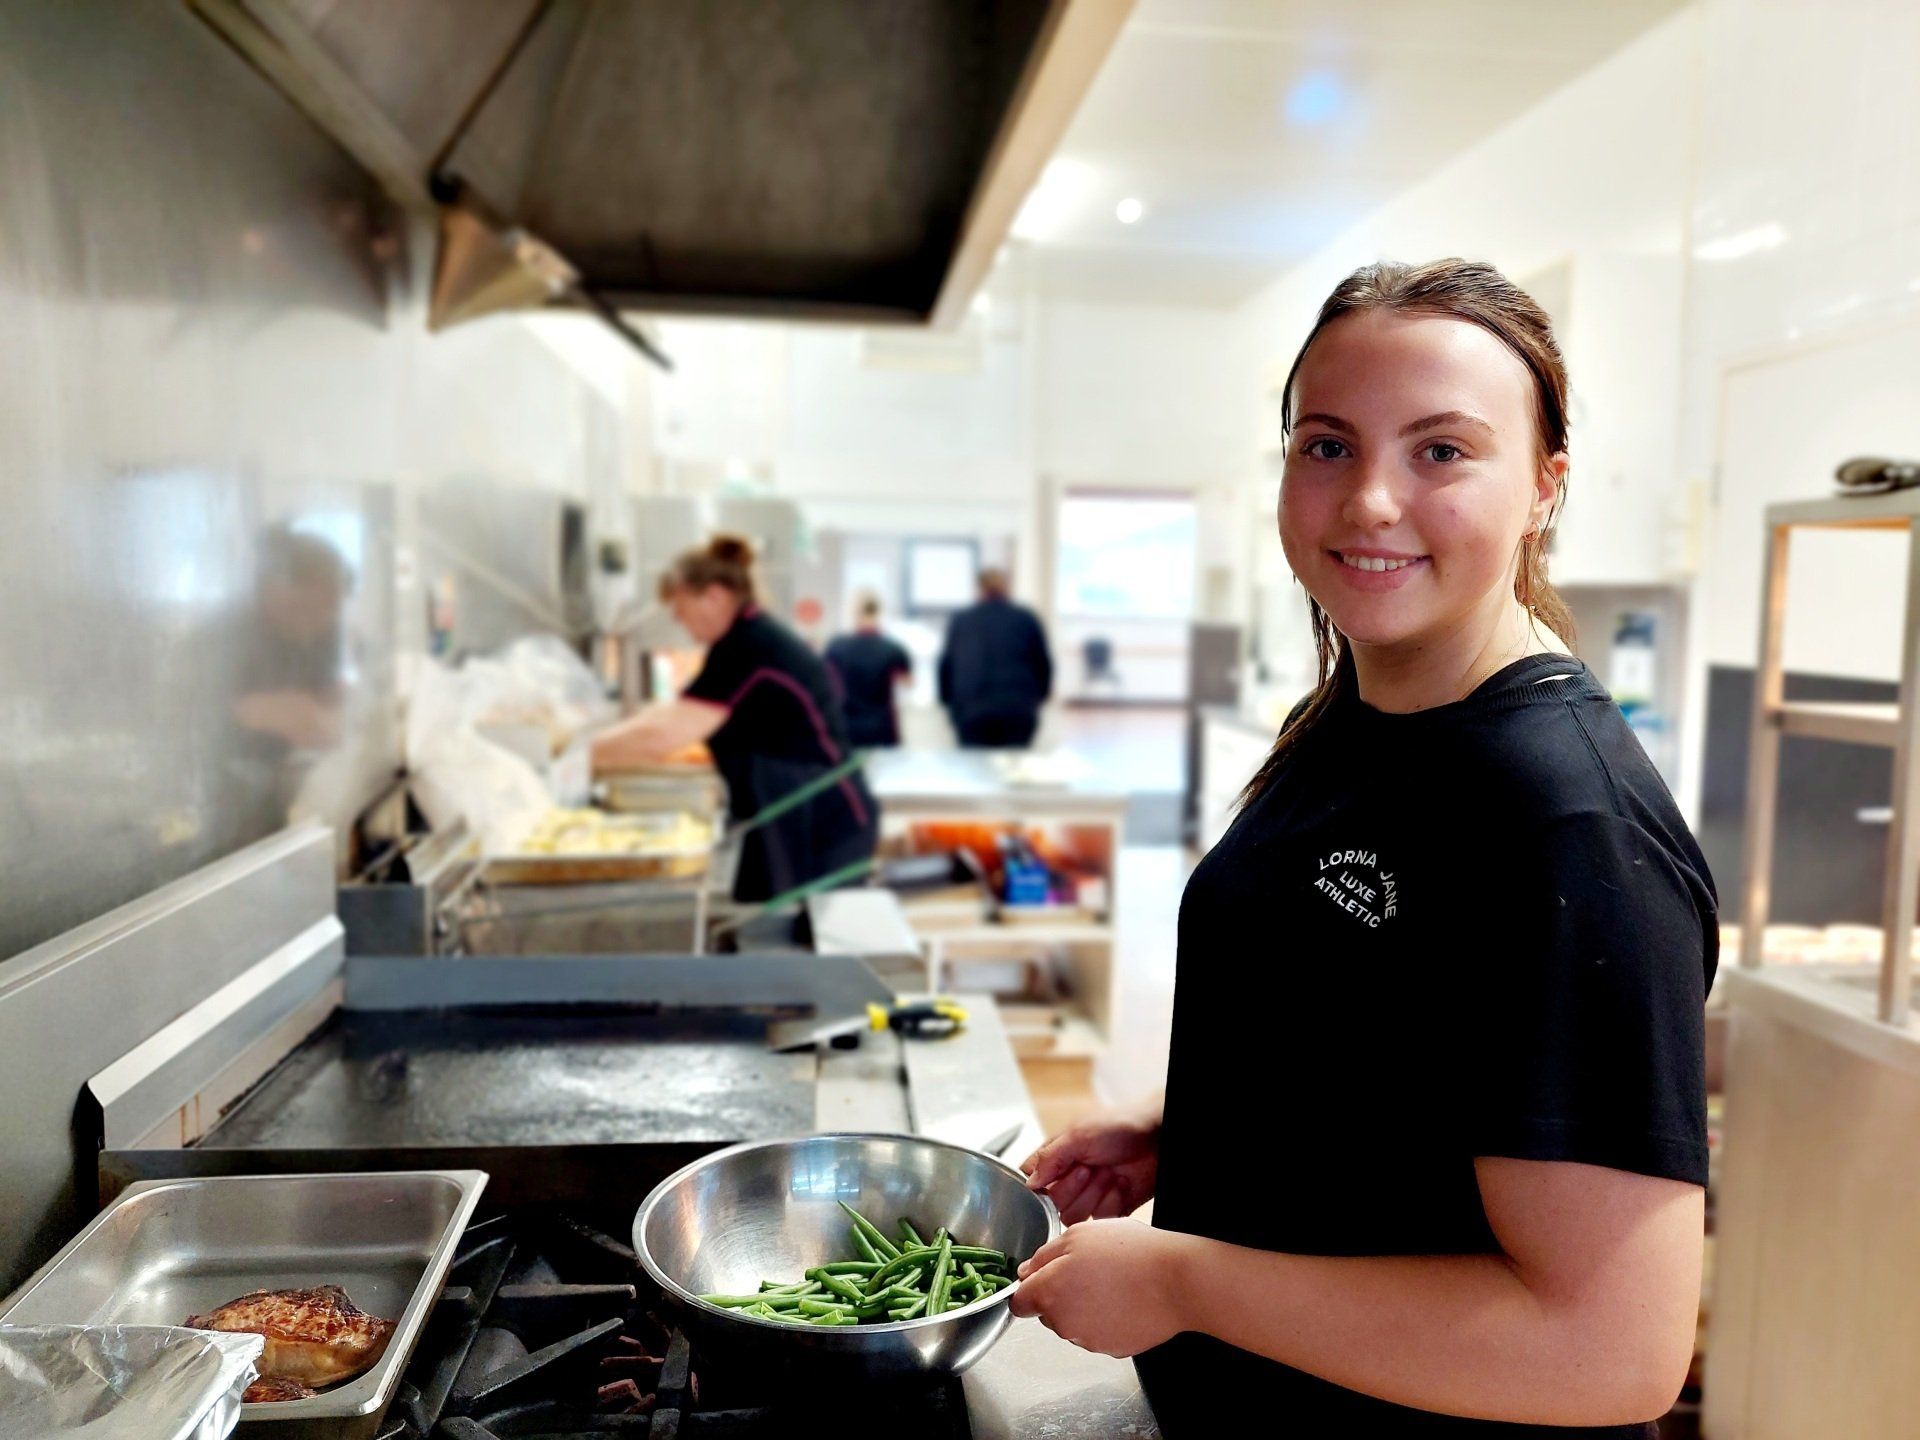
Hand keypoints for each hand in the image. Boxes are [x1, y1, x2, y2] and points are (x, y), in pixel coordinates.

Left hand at [1008, 1219, 1189, 1356]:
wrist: (1176, 1282)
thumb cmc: (1130, 1253)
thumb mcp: (1079, 1235)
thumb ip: (1044, 1256)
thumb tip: (1025, 1273)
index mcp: (1049, 1293)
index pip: (1019, 1302)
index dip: (1029, 1287)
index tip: (1042, 1277)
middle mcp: (1063, 1323)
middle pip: (1047, 1312)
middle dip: (1059, 1294)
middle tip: (1088, 1269)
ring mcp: (1088, 1341)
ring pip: (1072, 1323)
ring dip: (1083, 1306)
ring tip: (1112, 1283)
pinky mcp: (1112, 1350)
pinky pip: (1098, 1333)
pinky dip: (1105, 1320)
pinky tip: (1124, 1300)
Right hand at [1021, 1109, 1158, 1223]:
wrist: (1158, 1136)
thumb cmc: (1120, 1125)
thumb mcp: (1079, 1134)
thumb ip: (1050, 1157)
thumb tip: (1030, 1182)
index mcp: (1057, 1157)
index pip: (1032, 1182)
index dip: (1040, 1186)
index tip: (1056, 1175)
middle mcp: (1070, 1179)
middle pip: (1052, 1204)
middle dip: (1073, 1188)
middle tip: (1089, 1168)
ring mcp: (1089, 1195)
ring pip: (1074, 1216)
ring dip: (1093, 1194)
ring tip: (1108, 1174)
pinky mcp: (1110, 1208)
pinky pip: (1099, 1220)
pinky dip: (1112, 1201)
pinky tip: (1121, 1183)